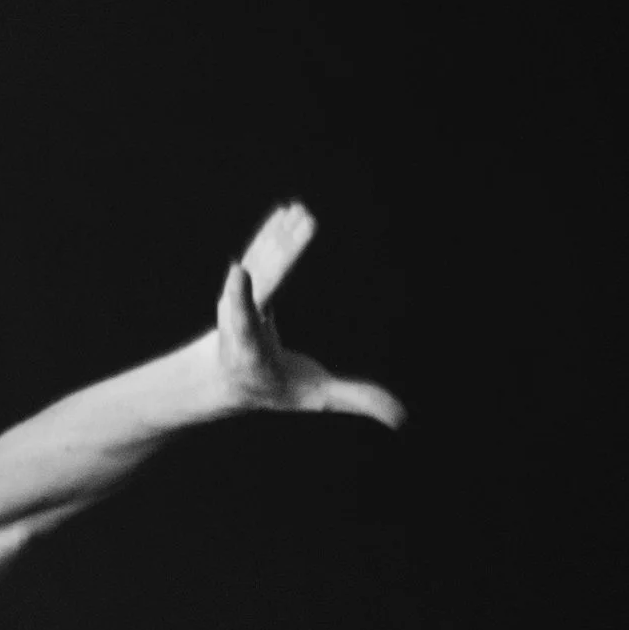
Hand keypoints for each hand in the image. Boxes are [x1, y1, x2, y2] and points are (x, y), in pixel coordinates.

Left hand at [213, 202, 404, 429]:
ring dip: (281, 235)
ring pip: (260, 260)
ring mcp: (238, 295)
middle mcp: (238, 318)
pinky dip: (273, 232)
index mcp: (250, 349)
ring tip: (301, 212)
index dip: (240, 299)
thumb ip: (356, 399)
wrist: (226, 374)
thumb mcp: (315, 397)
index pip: (244, 321)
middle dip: (279, 252)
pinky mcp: (244, 279)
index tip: (237, 272)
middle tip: (303, 222)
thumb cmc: (273, 386)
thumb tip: (402, 417)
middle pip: (260, 279)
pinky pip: (259, 252)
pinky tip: (288, 211)